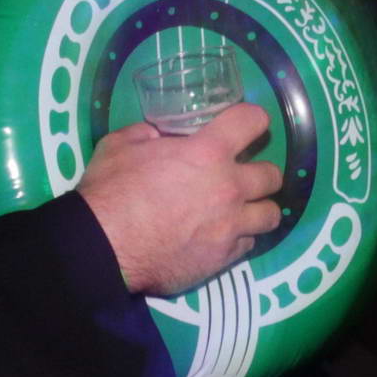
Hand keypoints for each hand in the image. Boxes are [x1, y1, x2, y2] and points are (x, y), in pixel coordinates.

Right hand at [77, 104, 282, 296]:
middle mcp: (229, 187)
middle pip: (272, 174)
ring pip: (271, 214)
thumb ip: (146, 134)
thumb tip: (157, 136)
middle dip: (261, 172)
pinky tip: (223, 236)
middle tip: (243, 175)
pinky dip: (240, 238)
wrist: (104, 248)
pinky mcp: (224, 257)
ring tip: (244, 210)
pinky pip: (249, 244)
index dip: (253, 118)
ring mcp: (231, 225)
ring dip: (260, 208)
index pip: (251, 121)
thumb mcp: (120, 146)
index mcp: (208, 152)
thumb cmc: (110, 192)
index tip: (249, 124)